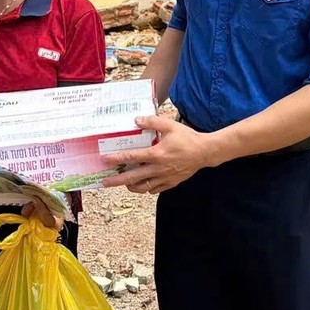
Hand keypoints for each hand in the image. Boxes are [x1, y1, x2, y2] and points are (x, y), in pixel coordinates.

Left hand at [103, 117, 217, 195]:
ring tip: (124, 183)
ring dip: (131, 186)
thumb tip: (136, 120)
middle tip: (104, 182)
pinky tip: (144, 183)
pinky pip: (155, 190)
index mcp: (156, 154)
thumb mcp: (170, 125)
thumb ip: (152, 121)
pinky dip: (147, 188)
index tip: (105, 160)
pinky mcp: (171, 183)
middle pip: (133, 178)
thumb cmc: (187, 138)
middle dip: (117, 181)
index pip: (132, 157)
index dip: (116, 159)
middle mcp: (158, 168)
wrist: (205, 152)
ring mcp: (164, 177)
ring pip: (143, 187)